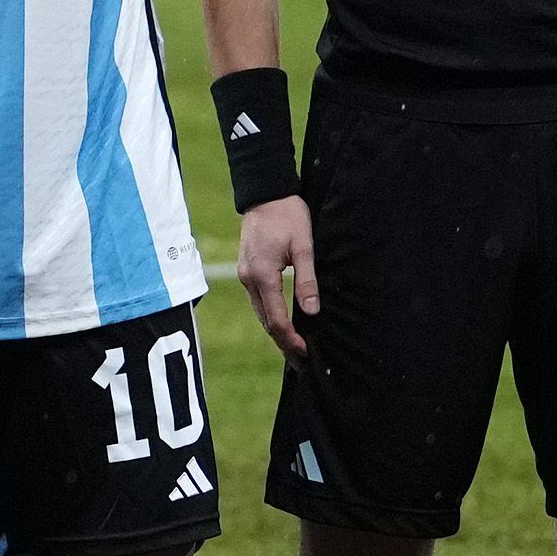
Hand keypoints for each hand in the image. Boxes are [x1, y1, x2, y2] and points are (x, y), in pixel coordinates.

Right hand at [235, 193, 319, 361]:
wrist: (265, 193)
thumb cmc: (288, 215)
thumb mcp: (304, 247)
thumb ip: (307, 280)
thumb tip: (312, 311)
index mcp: (262, 274)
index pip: (276, 318)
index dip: (291, 338)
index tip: (306, 352)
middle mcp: (248, 278)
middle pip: (264, 321)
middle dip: (283, 342)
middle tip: (301, 361)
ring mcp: (244, 274)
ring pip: (259, 312)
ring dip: (275, 332)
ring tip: (293, 347)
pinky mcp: (246, 269)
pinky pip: (257, 301)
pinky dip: (269, 316)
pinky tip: (281, 323)